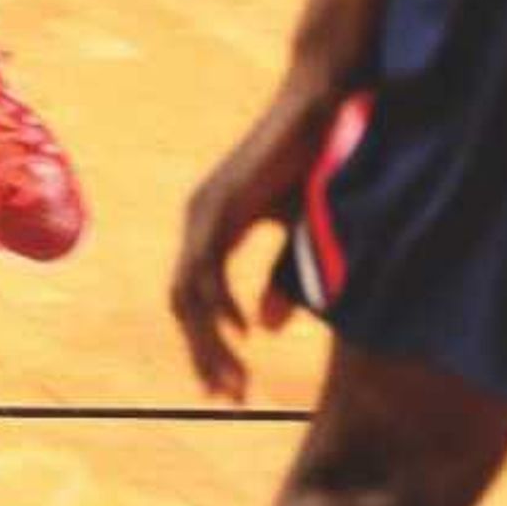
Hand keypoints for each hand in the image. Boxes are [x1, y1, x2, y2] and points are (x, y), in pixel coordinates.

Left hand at [171, 69, 354, 401]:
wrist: (323, 109)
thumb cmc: (315, 167)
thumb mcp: (300, 237)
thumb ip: (281, 281)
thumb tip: (261, 330)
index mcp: (213, 227)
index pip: (194, 300)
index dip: (207, 345)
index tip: (228, 386)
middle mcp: (199, 219)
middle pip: (184, 304)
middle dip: (204, 354)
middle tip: (226, 396)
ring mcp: (206, 211)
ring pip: (191, 294)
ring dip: (210, 341)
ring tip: (235, 379)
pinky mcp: (223, 205)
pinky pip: (210, 268)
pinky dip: (221, 304)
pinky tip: (242, 333)